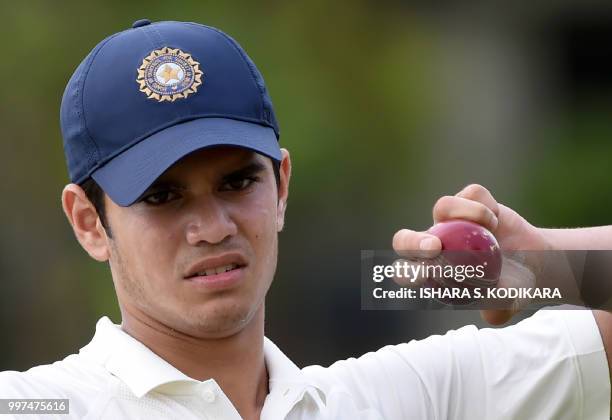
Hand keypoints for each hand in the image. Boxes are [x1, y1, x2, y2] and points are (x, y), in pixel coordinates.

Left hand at [392, 184, 553, 324]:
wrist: (535, 262)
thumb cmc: (512, 287)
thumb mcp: (509, 300)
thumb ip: (498, 306)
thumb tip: (491, 311)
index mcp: (432, 272)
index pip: (406, 272)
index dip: (408, 273)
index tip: (426, 274)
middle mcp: (435, 243)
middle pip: (405, 239)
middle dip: (412, 242)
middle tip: (434, 247)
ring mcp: (452, 220)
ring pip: (442, 206)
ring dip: (464, 213)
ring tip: (490, 228)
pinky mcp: (472, 201)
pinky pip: (472, 195)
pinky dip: (484, 206)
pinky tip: (497, 220)